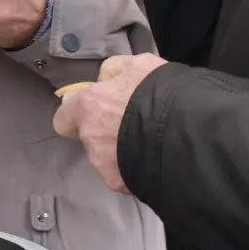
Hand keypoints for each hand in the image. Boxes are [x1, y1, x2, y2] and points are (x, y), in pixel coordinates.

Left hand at [52, 54, 169, 192]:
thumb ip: (113, 71)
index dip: (77, 115)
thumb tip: (103, 80)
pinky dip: (135, 169)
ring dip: (121, 151)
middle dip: (105, 132)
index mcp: (89, 106)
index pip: (64, 118)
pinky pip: (124, 175)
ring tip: (148, 143)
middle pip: (90, 138)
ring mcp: (105, 165)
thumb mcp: (137, 65)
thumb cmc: (158, 91)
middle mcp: (91, 138)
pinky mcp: (122, 185)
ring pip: (106, 158)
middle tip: (131, 125)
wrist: (184, 131)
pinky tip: (153, 160)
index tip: (93, 112)